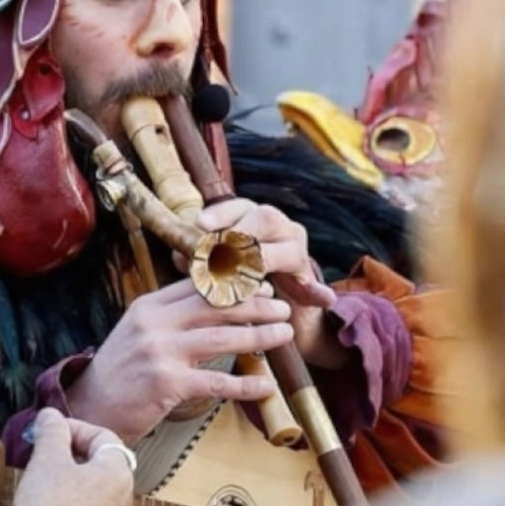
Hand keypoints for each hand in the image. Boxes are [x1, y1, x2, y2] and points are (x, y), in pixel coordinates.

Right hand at [7, 409, 133, 505]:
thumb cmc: (46, 504)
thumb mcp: (46, 458)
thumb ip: (52, 430)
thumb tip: (51, 415)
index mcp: (118, 475)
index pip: (104, 438)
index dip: (75, 428)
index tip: (50, 430)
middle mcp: (125, 505)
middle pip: (102, 468)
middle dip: (74, 456)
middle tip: (46, 454)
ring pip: (96, 498)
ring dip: (74, 486)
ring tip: (45, 484)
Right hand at [65, 277, 294, 444]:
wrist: (89, 409)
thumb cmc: (118, 375)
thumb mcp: (137, 334)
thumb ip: (168, 318)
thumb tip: (209, 308)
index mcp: (147, 307)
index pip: (197, 286)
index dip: (234, 285)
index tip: (261, 284)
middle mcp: (153, 324)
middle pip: (214, 306)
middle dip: (254, 304)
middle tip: (282, 306)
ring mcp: (159, 353)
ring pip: (221, 338)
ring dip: (258, 335)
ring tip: (283, 334)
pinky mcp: (166, 384)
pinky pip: (216, 381)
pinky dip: (245, 384)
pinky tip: (267, 385)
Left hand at [196, 200, 346, 367]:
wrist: (266, 289)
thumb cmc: (226, 268)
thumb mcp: (208, 259)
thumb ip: (195, 254)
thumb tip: (180, 255)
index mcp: (250, 214)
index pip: (235, 206)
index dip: (220, 214)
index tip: (200, 223)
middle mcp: (277, 225)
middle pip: (265, 218)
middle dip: (243, 234)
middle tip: (222, 251)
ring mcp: (296, 248)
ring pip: (288, 249)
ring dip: (266, 264)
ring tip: (245, 279)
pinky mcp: (307, 276)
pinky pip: (314, 285)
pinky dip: (318, 293)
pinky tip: (324, 299)